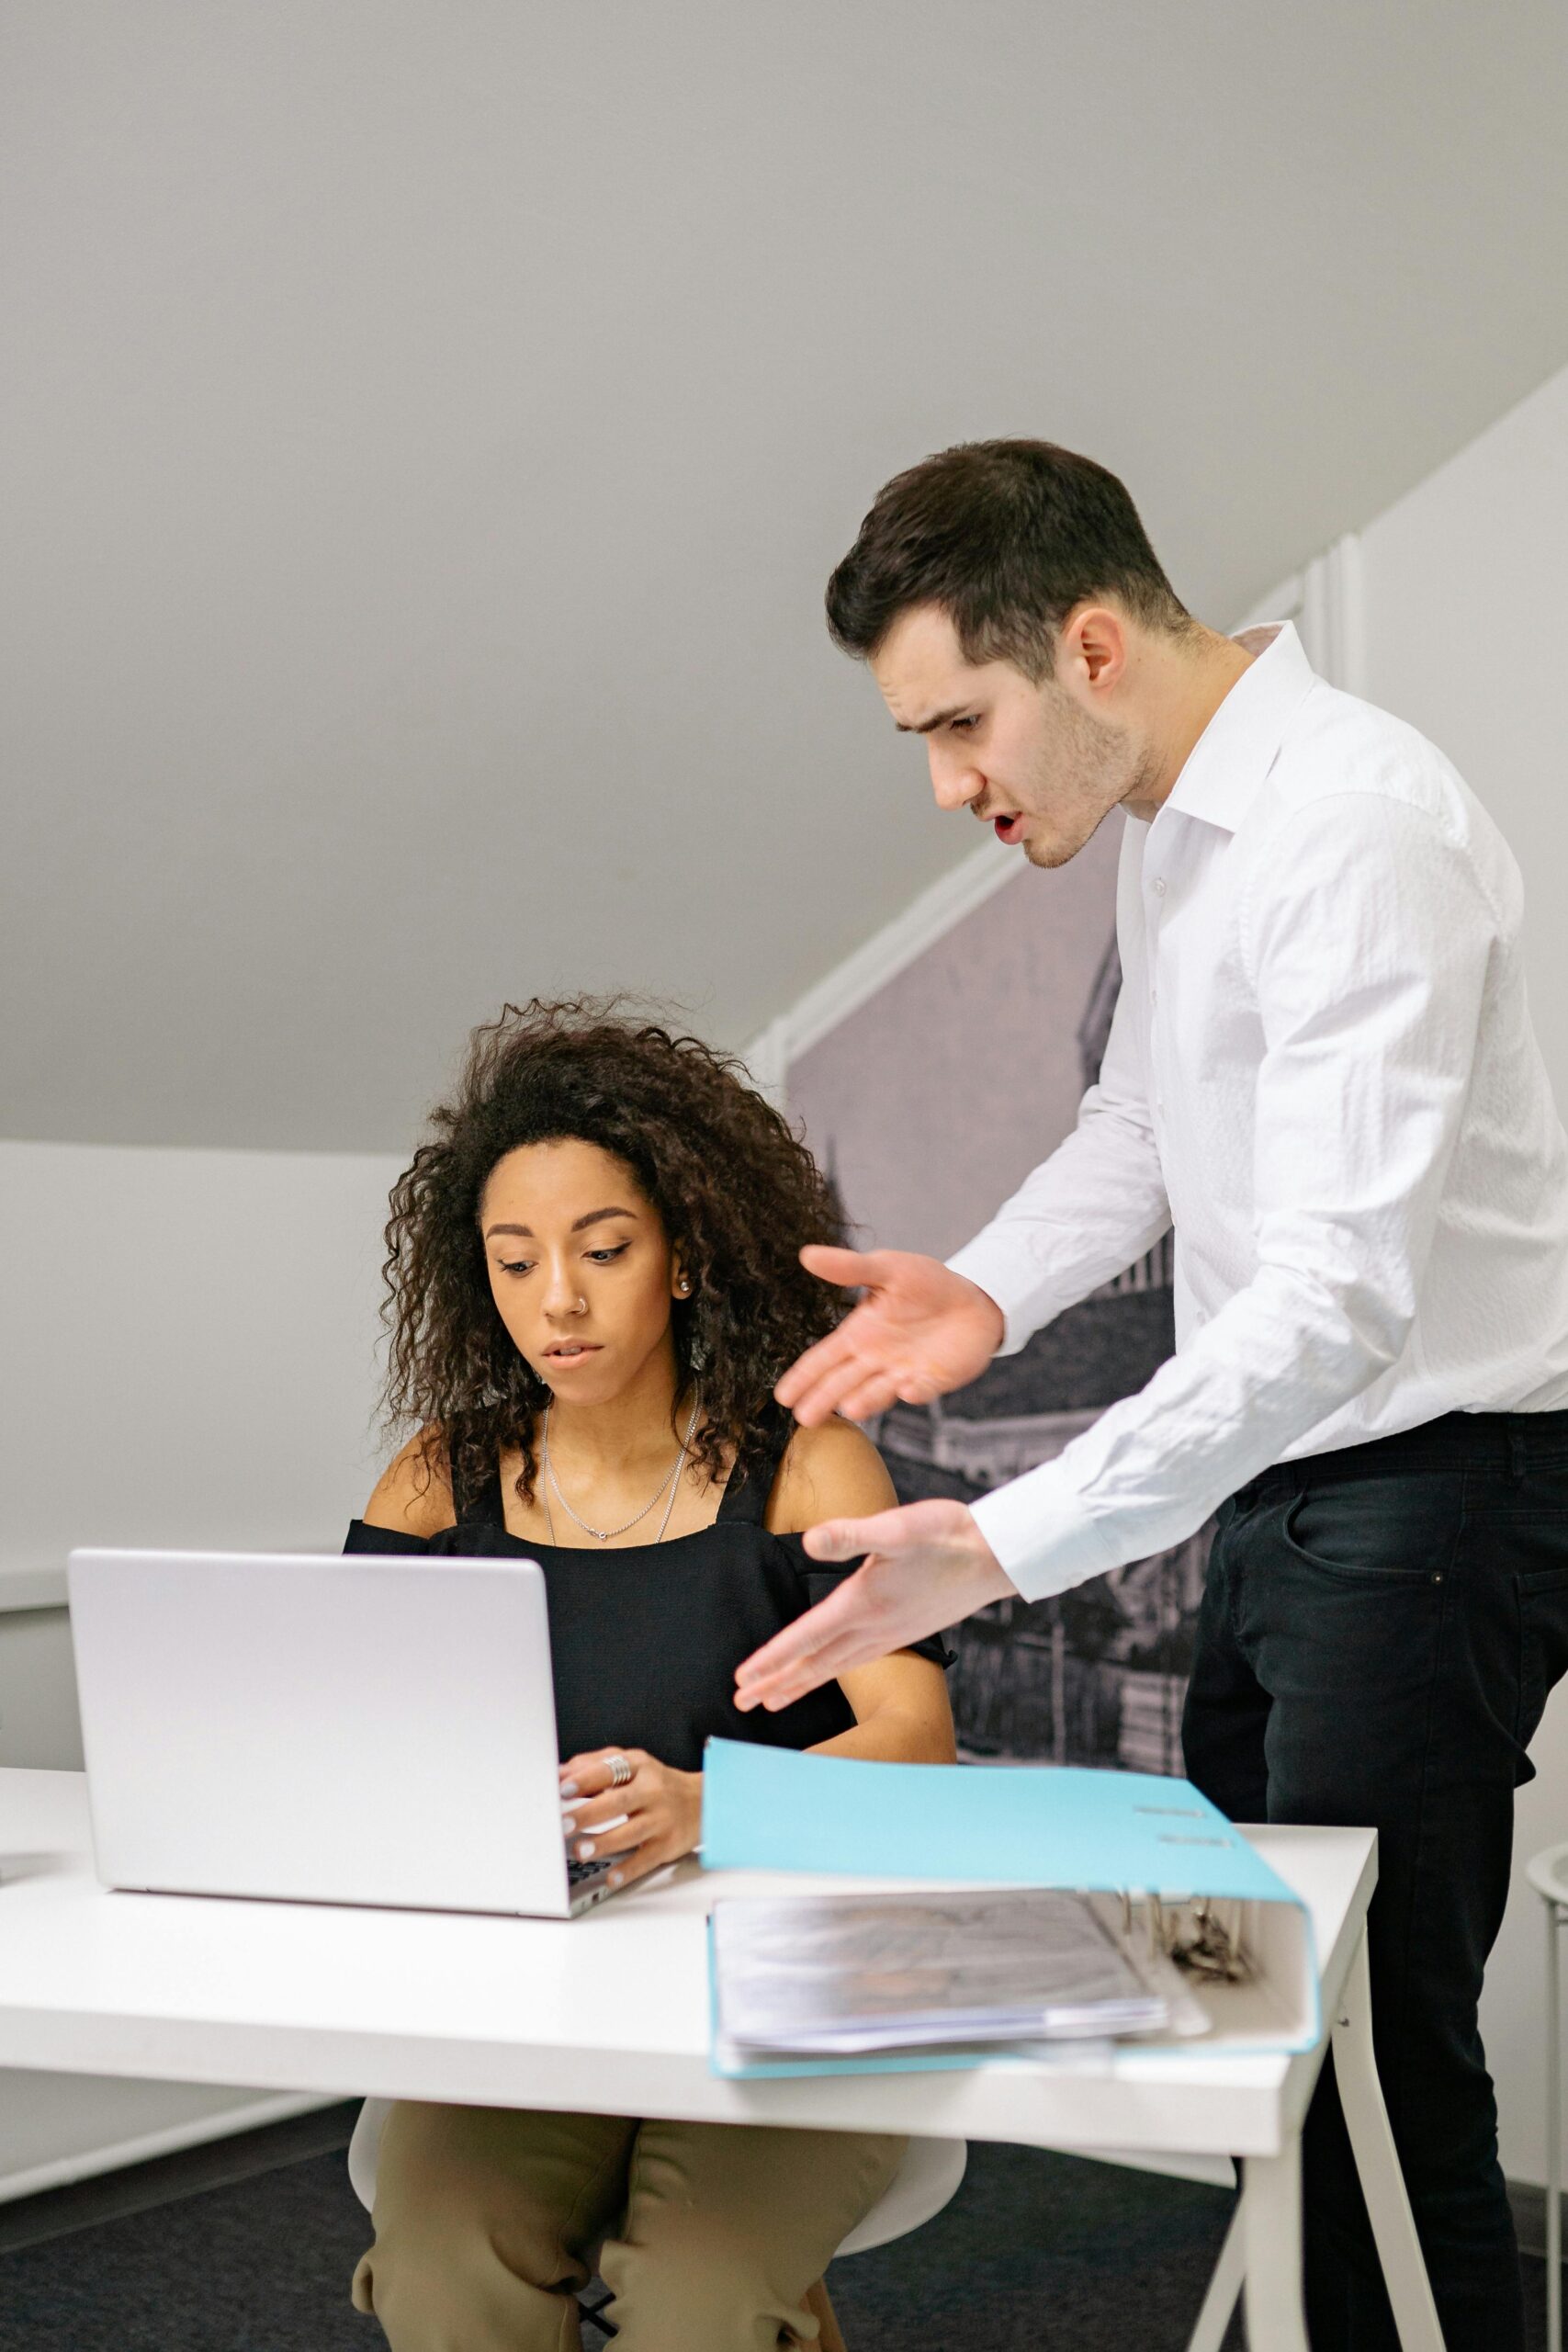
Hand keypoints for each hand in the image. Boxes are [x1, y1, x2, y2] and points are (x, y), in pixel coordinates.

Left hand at [558, 1747, 702, 1891]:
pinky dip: (628, 1870)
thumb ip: (594, 1765)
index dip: (585, 1780)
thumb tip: (560, 1774)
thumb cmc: (656, 1783)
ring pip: (632, 1832)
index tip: (563, 1789)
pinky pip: (647, 1859)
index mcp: (638, 1767)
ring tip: (581, 1850)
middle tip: (564, 1824)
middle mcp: (652, 1791)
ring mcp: (662, 1818)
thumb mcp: (631, 1764)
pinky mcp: (668, 1844)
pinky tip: (611, 1878)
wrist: (704, 1801)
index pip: (609, 1770)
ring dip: (604, 1842)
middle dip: (589, 1814)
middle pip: (618, 1802)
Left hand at [733, 1497, 1013, 1711]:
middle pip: (814, 1663)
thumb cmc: (947, 1535)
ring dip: (800, 1683)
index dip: (772, 1659)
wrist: (997, 1555)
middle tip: (739, 1703)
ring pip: (834, 1666)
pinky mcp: (903, 1632)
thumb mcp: (898, 1526)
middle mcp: (873, 1626)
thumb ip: (851, 1534)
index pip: (806, 1637)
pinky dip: (830, 1672)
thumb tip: (810, 1540)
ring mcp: (889, 1634)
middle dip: (776, 1683)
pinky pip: (855, 1661)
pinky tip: (825, 1672)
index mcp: (863, 1602)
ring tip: (771, 1699)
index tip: (742, 1681)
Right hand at [775, 1247, 1004, 1425]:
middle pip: (842, 1383)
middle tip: (804, 1418)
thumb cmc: (926, 1283)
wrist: (975, 1299)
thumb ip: (849, 1268)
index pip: (823, 1359)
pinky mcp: (933, 1381)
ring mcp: (902, 1373)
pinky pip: (921, 1389)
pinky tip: (906, 1389)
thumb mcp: (887, 1268)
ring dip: (865, 1400)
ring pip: (877, 1392)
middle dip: (824, 1400)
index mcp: (860, 1334)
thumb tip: (807, 1254)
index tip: (782, 1396)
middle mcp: (875, 1359)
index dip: (803, 1376)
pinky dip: (914, 1392)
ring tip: (850, 1408)